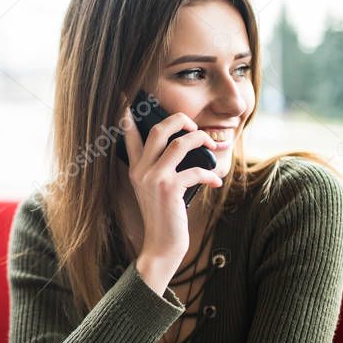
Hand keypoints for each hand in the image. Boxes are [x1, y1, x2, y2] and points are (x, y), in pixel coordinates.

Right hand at [121, 105, 223, 272]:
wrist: (161, 246)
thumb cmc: (165, 217)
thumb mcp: (157, 190)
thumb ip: (164, 168)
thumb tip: (185, 147)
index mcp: (136, 168)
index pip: (129, 134)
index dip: (127, 114)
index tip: (126, 97)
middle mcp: (141, 170)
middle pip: (159, 129)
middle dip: (181, 120)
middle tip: (194, 126)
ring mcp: (154, 178)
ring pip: (180, 143)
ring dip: (201, 142)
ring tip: (212, 148)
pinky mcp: (169, 190)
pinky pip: (194, 171)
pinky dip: (209, 174)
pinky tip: (215, 182)